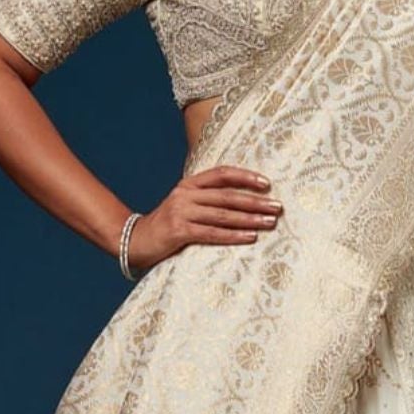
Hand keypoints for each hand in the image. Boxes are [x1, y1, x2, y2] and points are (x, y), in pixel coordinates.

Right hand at [127, 166, 282, 271]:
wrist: (135, 240)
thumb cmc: (167, 225)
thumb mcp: (184, 205)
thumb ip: (206, 200)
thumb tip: (242, 201)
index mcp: (189, 184)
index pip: (221, 174)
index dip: (245, 177)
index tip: (267, 184)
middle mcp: (185, 194)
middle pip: (227, 195)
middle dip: (255, 201)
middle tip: (278, 207)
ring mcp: (181, 212)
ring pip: (222, 215)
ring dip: (249, 219)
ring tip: (269, 223)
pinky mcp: (178, 232)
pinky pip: (212, 234)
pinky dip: (233, 235)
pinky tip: (250, 237)